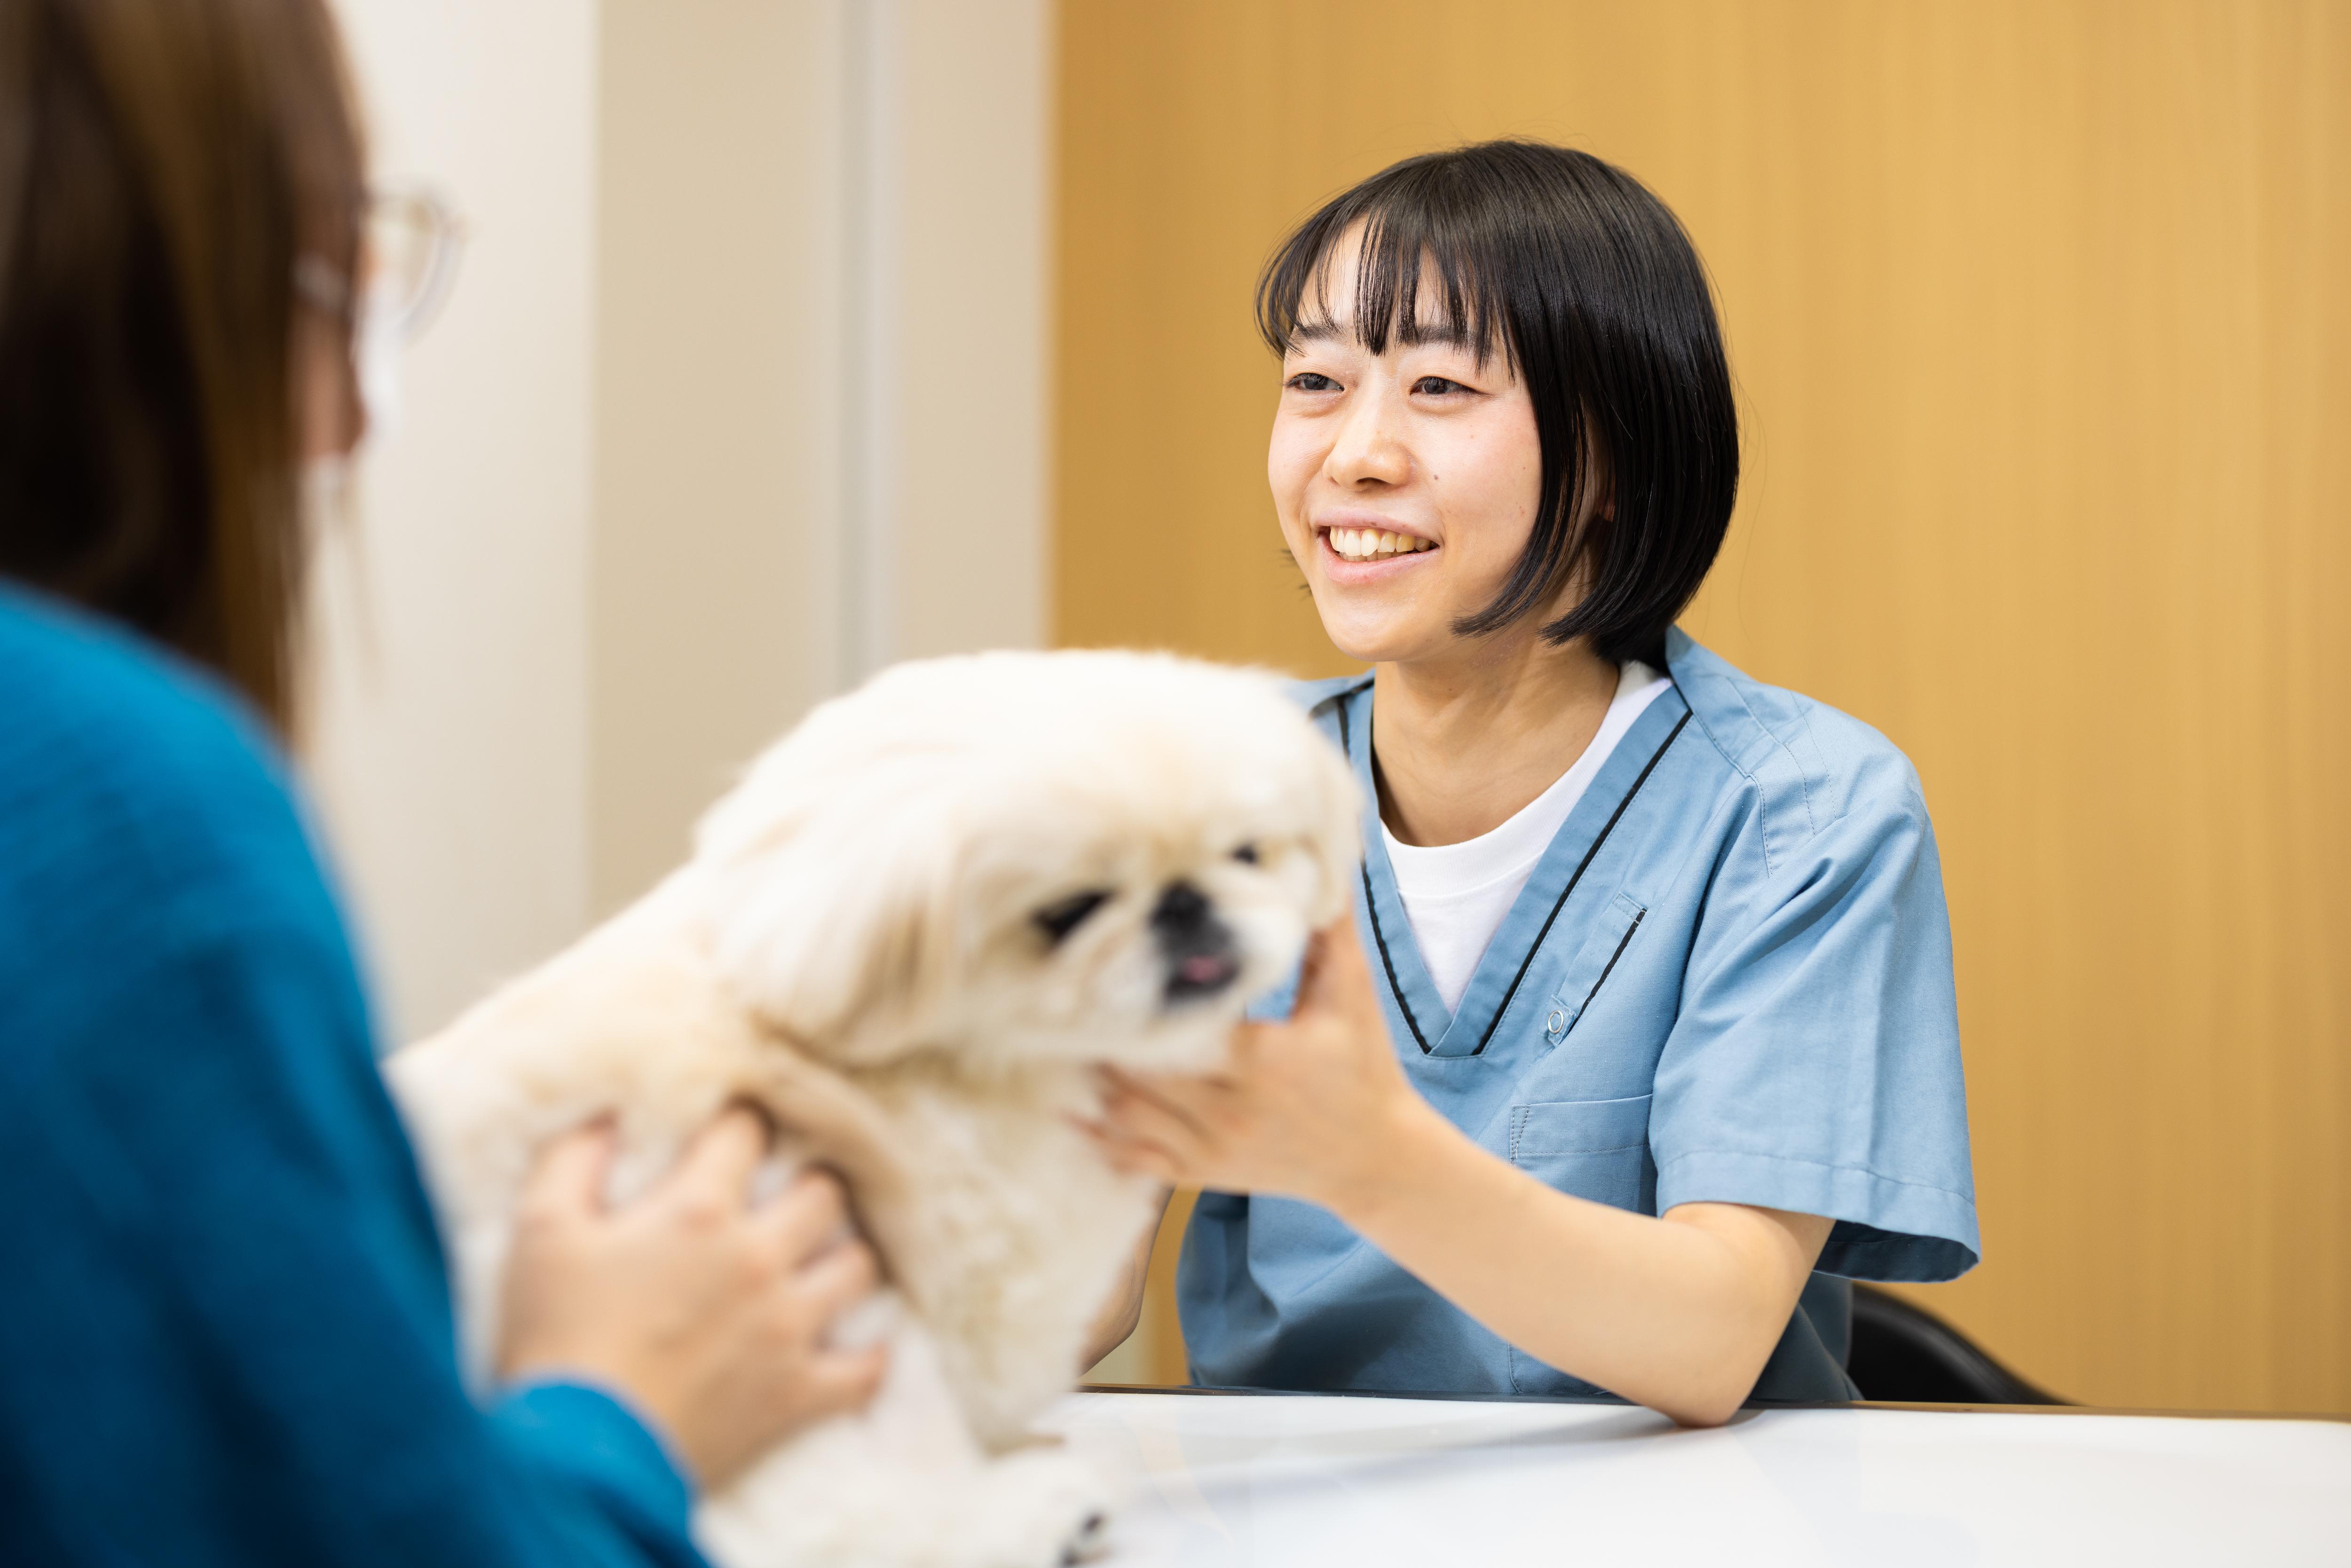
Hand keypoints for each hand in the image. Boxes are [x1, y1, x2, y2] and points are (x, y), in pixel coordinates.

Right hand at [496, 1107, 886, 1488]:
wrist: (575, 1457)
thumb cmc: (555, 1340)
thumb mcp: (540, 1232)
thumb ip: (574, 1158)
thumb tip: (609, 1116)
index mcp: (699, 1212)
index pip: (747, 1132)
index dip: (739, 1126)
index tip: (731, 1136)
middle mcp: (757, 1259)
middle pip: (824, 1193)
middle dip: (806, 1185)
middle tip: (784, 1197)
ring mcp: (786, 1328)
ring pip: (858, 1268)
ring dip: (843, 1258)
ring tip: (820, 1260)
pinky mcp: (797, 1393)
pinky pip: (866, 1369)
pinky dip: (869, 1356)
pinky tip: (857, 1344)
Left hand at [1083, 919, 1434, 1215]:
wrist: (1376, 1159)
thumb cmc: (1364, 1069)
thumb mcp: (1352, 996)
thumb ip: (1330, 932)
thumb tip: (1319, 866)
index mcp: (1259, 1060)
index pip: (1177, 1026)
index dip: (1137, 1002)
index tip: (1110, 968)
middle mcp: (1228, 1109)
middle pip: (1135, 1072)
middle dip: (1102, 1039)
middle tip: (1068, 1000)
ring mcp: (1212, 1147)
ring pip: (1125, 1116)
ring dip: (1094, 1081)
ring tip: (1064, 1043)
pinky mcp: (1204, 1173)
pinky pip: (1136, 1159)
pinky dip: (1100, 1135)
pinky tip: (1070, 1109)